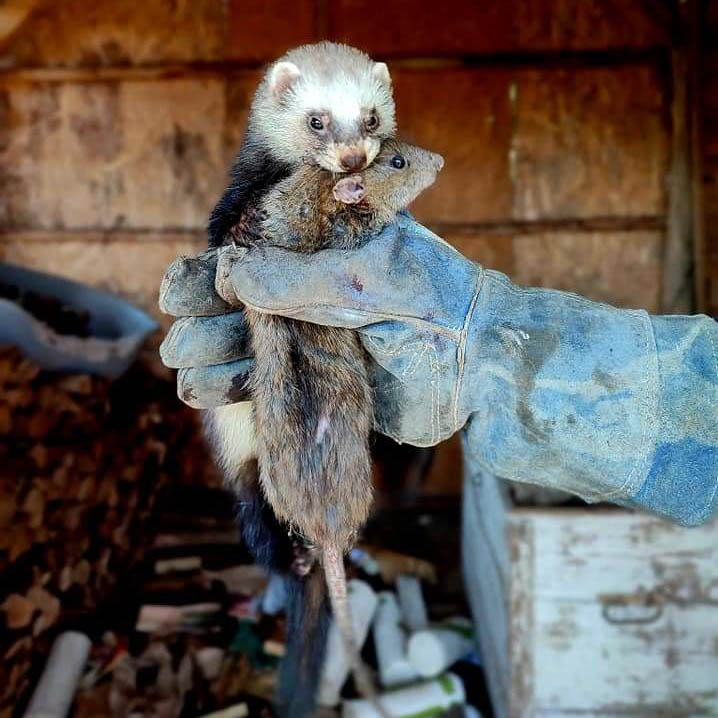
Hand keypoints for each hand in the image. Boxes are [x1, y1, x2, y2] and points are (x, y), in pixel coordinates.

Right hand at [159, 216, 481, 445]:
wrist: (480, 363)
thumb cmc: (435, 300)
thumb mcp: (363, 278)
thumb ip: (296, 278)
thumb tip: (228, 274)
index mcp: (318, 251)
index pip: (247, 258)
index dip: (209, 275)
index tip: (181, 293)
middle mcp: (308, 294)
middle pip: (236, 306)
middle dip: (204, 322)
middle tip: (182, 342)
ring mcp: (313, 339)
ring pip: (245, 348)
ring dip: (211, 358)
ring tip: (187, 370)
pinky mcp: (320, 382)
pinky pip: (267, 385)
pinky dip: (235, 389)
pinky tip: (205, 392)